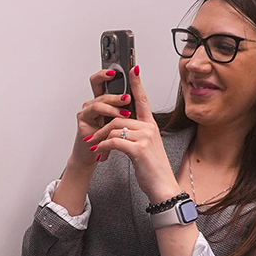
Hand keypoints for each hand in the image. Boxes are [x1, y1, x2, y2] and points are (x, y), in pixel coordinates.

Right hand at [56, 66, 141, 187]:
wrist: (96, 156)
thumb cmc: (109, 141)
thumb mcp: (124, 123)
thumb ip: (129, 109)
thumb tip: (141, 95)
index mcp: (106, 102)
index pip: (109, 82)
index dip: (114, 71)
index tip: (125, 65)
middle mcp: (95, 103)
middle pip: (98, 82)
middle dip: (108, 77)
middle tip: (122, 77)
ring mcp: (88, 110)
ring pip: (101, 98)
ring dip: (115, 102)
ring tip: (126, 109)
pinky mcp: (83, 119)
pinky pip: (95, 110)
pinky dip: (108, 112)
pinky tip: (117, 117)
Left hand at [80, 67, 179, 203]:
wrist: (162, 187)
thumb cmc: (153, 169)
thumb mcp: (145, 148)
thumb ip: (135, 135)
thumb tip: (119, 131)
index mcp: (151, 125)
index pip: (143, 99)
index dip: (137, 83)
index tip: (133, 68)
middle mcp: (149, 128)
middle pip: (119, 118)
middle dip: (102, 128)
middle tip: (92, 137)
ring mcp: (145, 137)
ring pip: (114, 128)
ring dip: (100, 138)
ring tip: (95, 146)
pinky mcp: (139, 148)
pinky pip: (114, 141)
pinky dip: (103, 146)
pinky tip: (100, 152)